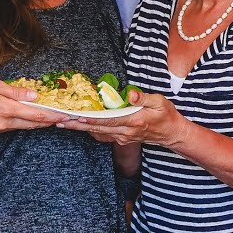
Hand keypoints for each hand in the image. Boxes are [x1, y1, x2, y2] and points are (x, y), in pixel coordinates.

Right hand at [0, 78, 67, 133]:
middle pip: (32, 124)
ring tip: (51, 118)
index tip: (66, 116)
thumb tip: (34, 95)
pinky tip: (29, 117)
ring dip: (38, 122)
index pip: (36, 115)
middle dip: (50, 122)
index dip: (53, 116)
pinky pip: (13, 126)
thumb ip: (15, 92)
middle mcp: (3, 122)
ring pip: (23, 126)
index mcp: (6, 110)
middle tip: (65, 119)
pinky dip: (24, 122)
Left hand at [57, 89, 189, 146]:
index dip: (91, 118)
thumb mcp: (159, 102)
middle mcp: (126, 132)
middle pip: (98, 128)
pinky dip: (91, 131)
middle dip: (78, 125)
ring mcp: (123, 137)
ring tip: (65, 124)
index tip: (76, 116)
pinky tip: (80, 127)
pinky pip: (104, 136)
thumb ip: (143, 98)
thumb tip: (129, 94)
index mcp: (134, 121)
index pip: (108, 119)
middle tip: (60, 121)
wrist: (171, 133)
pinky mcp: (122, 139)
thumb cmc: (166, 115)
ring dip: (81, 129)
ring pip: (98, 133)